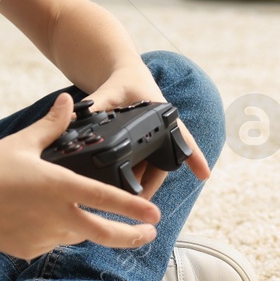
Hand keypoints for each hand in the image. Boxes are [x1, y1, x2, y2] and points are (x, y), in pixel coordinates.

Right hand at [0, 94, 162, 260]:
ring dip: (81, 228)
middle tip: (148, 233)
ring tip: (70, 213)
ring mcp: (42, 236)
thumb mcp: (24, 142)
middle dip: (132, 236)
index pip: (107, 198)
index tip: (156, 214)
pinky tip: (31, 219)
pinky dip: (49, 234)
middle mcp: (56, 215)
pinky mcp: (27, 250)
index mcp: (59, 185)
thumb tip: (69, 101)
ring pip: (74, 236)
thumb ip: (52, 126)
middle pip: (105, 234)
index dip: (135, 207)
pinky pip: (48, 243)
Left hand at [78, 67, 212, 196]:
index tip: (204, 174)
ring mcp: (151, 142)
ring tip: (123, 201)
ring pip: (148, 168)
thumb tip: (75, 116)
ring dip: (138, 183)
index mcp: (161, 115)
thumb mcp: (109, 92)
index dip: (193, 156)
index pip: (180, 136)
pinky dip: (130, 177)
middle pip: (161, 163)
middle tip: (137, 201)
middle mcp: (161, 131)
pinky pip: (138, 166)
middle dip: (151, 184)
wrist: (123, 79)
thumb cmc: (123, 83)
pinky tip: (116, 191)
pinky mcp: (140, 148)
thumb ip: (95, 104)